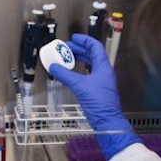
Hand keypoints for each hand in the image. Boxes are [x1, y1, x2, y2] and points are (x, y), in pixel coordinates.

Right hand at [48, 34, 140, 156]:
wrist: (108, 122)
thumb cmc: (99, 103)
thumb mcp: (80, 86)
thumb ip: (65, 75)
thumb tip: (53, 66)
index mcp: (104, 67)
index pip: (95, 47)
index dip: (85, 40)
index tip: (74, 38)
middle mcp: (105, 72)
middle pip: (92, 55)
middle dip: (79, 49)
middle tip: (66, 48)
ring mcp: (102, 81)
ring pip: (91, 65)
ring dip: (79, 59)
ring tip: (67, 58)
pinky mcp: (99, 90)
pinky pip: (89, 74)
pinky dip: (80, 70)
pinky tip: (72, 73)